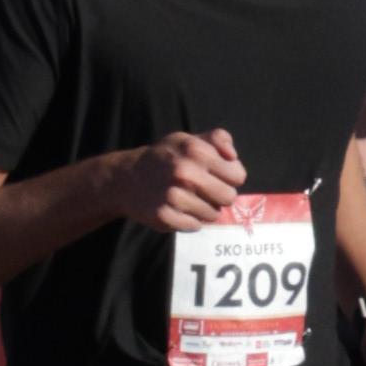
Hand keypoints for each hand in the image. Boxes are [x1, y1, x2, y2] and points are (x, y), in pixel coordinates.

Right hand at [98, 127, 246, 236]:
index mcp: (196, 150)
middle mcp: (185, 172)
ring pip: (214, 214)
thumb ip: (218, 139)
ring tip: (188, 198)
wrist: (128, 177)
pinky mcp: (165, 215)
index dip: (230, 177)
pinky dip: (190, 220)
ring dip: (205, 209)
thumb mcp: (189, 139)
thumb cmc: (166, 157)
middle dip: (220, 196)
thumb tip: (232, 155)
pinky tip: (178, 209)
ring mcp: (174, 195)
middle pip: (229, 197)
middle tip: (203, 190)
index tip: (216, 176)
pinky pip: (196, 225)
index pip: (238, 175)